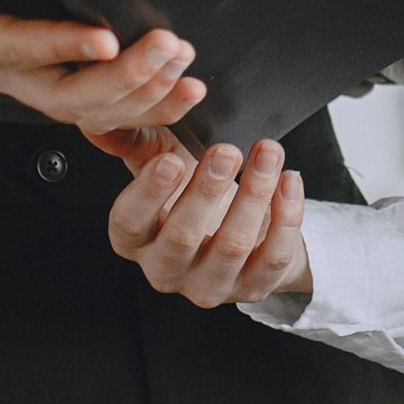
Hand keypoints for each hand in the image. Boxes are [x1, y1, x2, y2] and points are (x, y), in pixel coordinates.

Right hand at [0, 0, 205, 135]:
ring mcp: (27, 72)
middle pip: (58, 92)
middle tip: (169, 48)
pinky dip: (144, 105)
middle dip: (118, 80)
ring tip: (187, 72)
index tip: (105, 39)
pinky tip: (184, 91)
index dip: (52, 46)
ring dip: (141, 97)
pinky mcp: (53, 70)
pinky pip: (101, 105)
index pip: (2, 45)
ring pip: (87, 107)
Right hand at [107, 136, 310, 304]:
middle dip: (207, 190)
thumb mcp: (161, 164)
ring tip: (267, 153)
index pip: (129, 223)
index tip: (172, 160)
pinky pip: (273, 257)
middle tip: (227, 151)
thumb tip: (115, 115)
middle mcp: (167, 268)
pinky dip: (286, 216)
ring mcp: (210, 284)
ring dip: (253, 195)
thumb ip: (140, 143)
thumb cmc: (190, 193)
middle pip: (182, 236)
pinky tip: (289, 180)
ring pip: (232, 246)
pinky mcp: (253, 287)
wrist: (237, 227)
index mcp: (137, 239)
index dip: (149, 193)